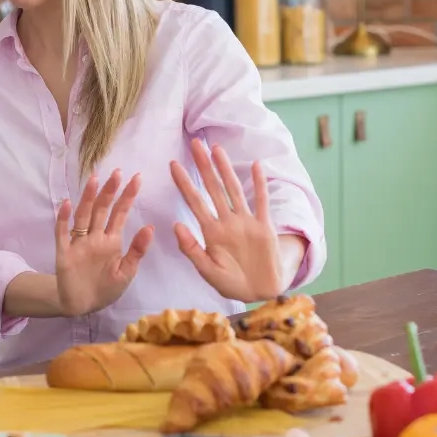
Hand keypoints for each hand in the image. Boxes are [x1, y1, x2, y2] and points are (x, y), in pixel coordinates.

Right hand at [55, 170, 153, 315]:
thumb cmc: (105, 288)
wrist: (82, 306)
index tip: (137, 178)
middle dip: (110, 191)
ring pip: (84, 216)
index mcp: (112, 241)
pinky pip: (62, 233)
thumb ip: (137, 251)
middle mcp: (95, 237)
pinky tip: (67, 204)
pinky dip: (63, 219)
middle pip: (102, 209)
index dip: (128, 196)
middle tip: (118, 172)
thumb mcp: (126, 272)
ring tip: (94, 180)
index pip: (120, 213)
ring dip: (88, 198)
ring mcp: (79, 243)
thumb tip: (150, 227)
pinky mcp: (64, 253)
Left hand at [170, 139, 282, 302]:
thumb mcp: (206, 271)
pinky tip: (257, 166)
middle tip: (195, 144)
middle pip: (213, 188)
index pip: (194, 201)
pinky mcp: (264, 227)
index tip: (173, 164)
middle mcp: (227, 222)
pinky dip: (260, 184)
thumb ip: (191, 249)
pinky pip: (262, 202)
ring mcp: (246, 222)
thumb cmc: (231, 283)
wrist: (259, 292)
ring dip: (226, 169)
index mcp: (211, 232)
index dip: (184, 183)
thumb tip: (175, 225)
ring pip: (234, 190)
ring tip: (217, 149)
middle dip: (203, 167)